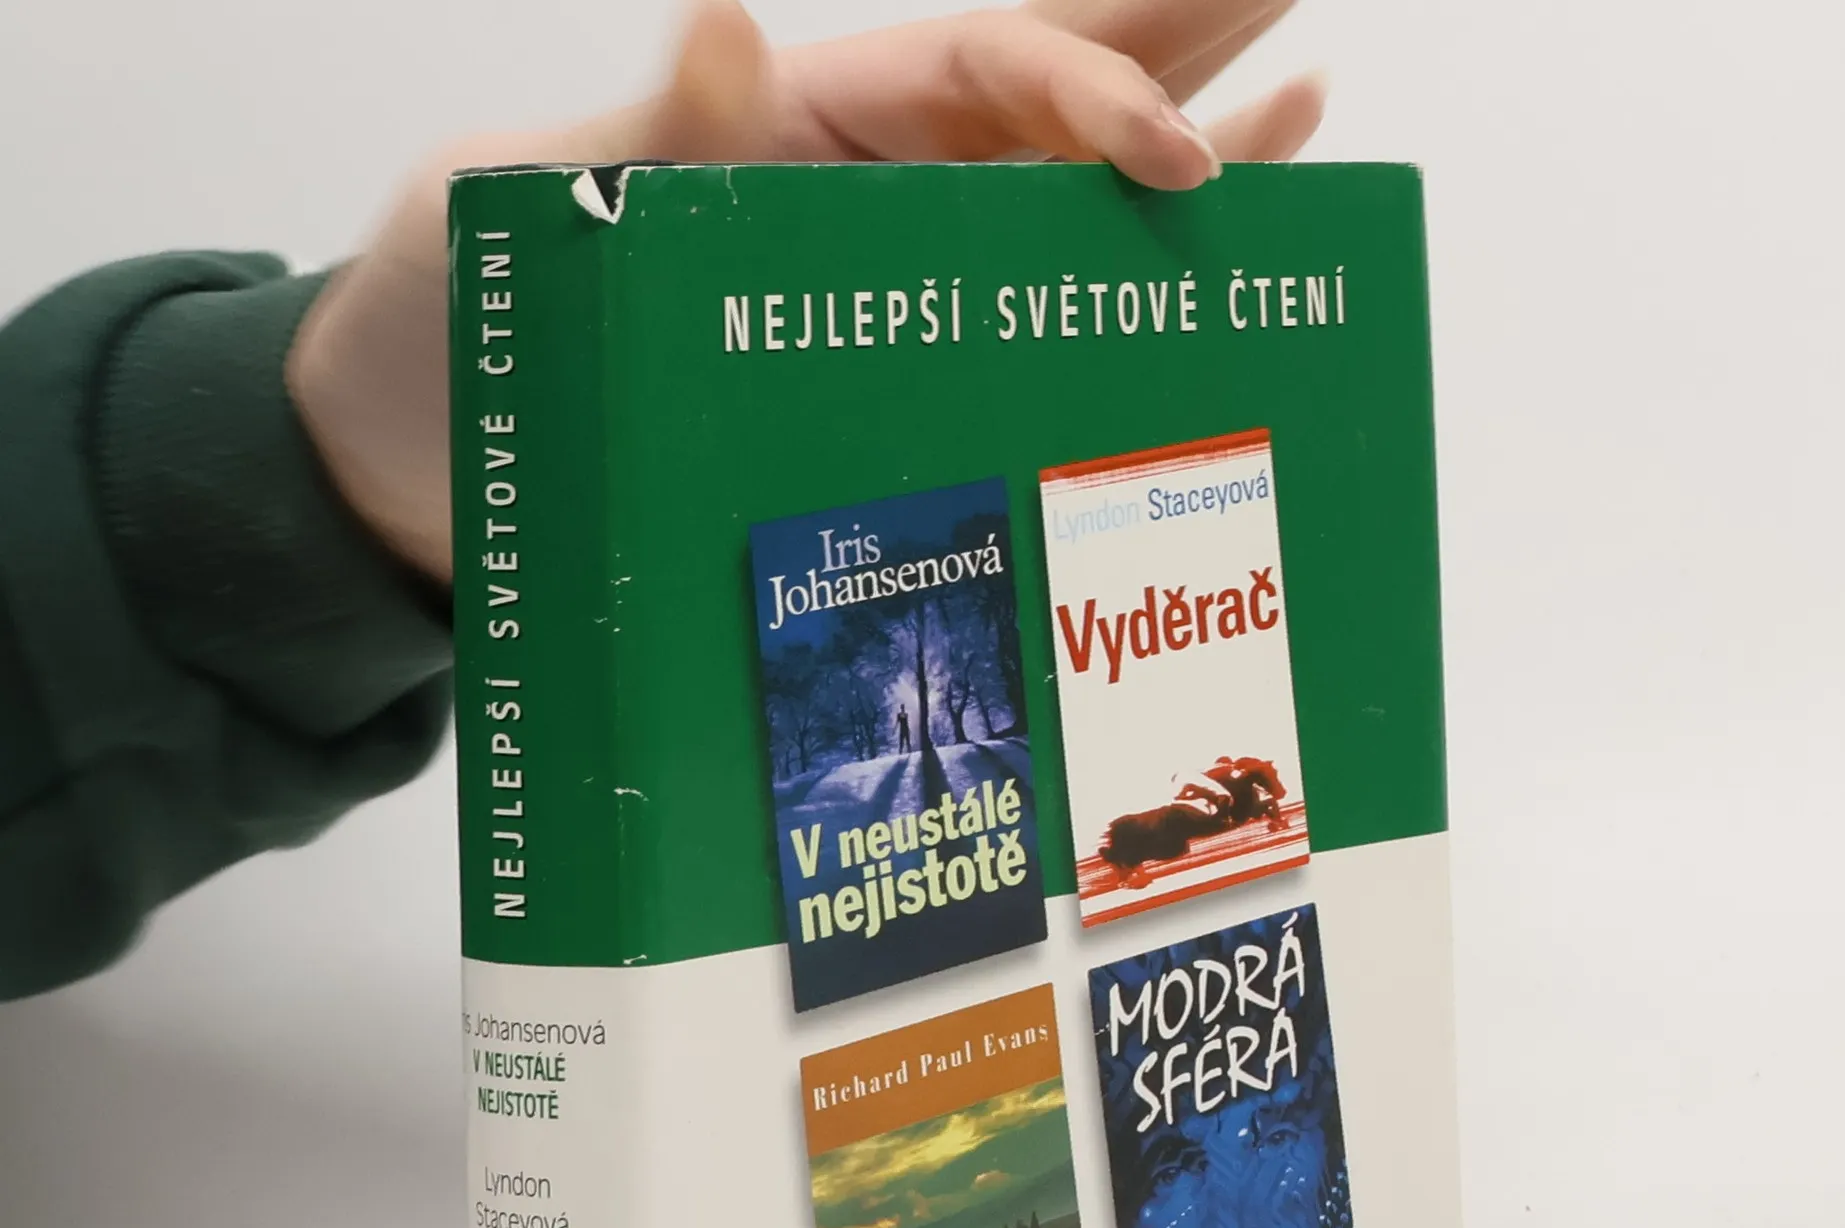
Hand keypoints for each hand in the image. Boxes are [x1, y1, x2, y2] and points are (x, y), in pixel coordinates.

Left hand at [287, 1, 1327, 581]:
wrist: (432, 460)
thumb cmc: (463, 318)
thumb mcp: (526, 202)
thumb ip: (646, 134)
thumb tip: (732, 25)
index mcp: (806, 116)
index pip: (989, 64)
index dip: (1089, 92)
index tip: (1171, 161)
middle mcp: (875, 176)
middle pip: (1060, 81)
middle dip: (1184, 40)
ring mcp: (896, 261)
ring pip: (1072, 184)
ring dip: (1191, 142)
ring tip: (1307, 102)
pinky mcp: (893, 352)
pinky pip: (1027, 299)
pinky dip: (1119, 271)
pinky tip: (1204, 238)